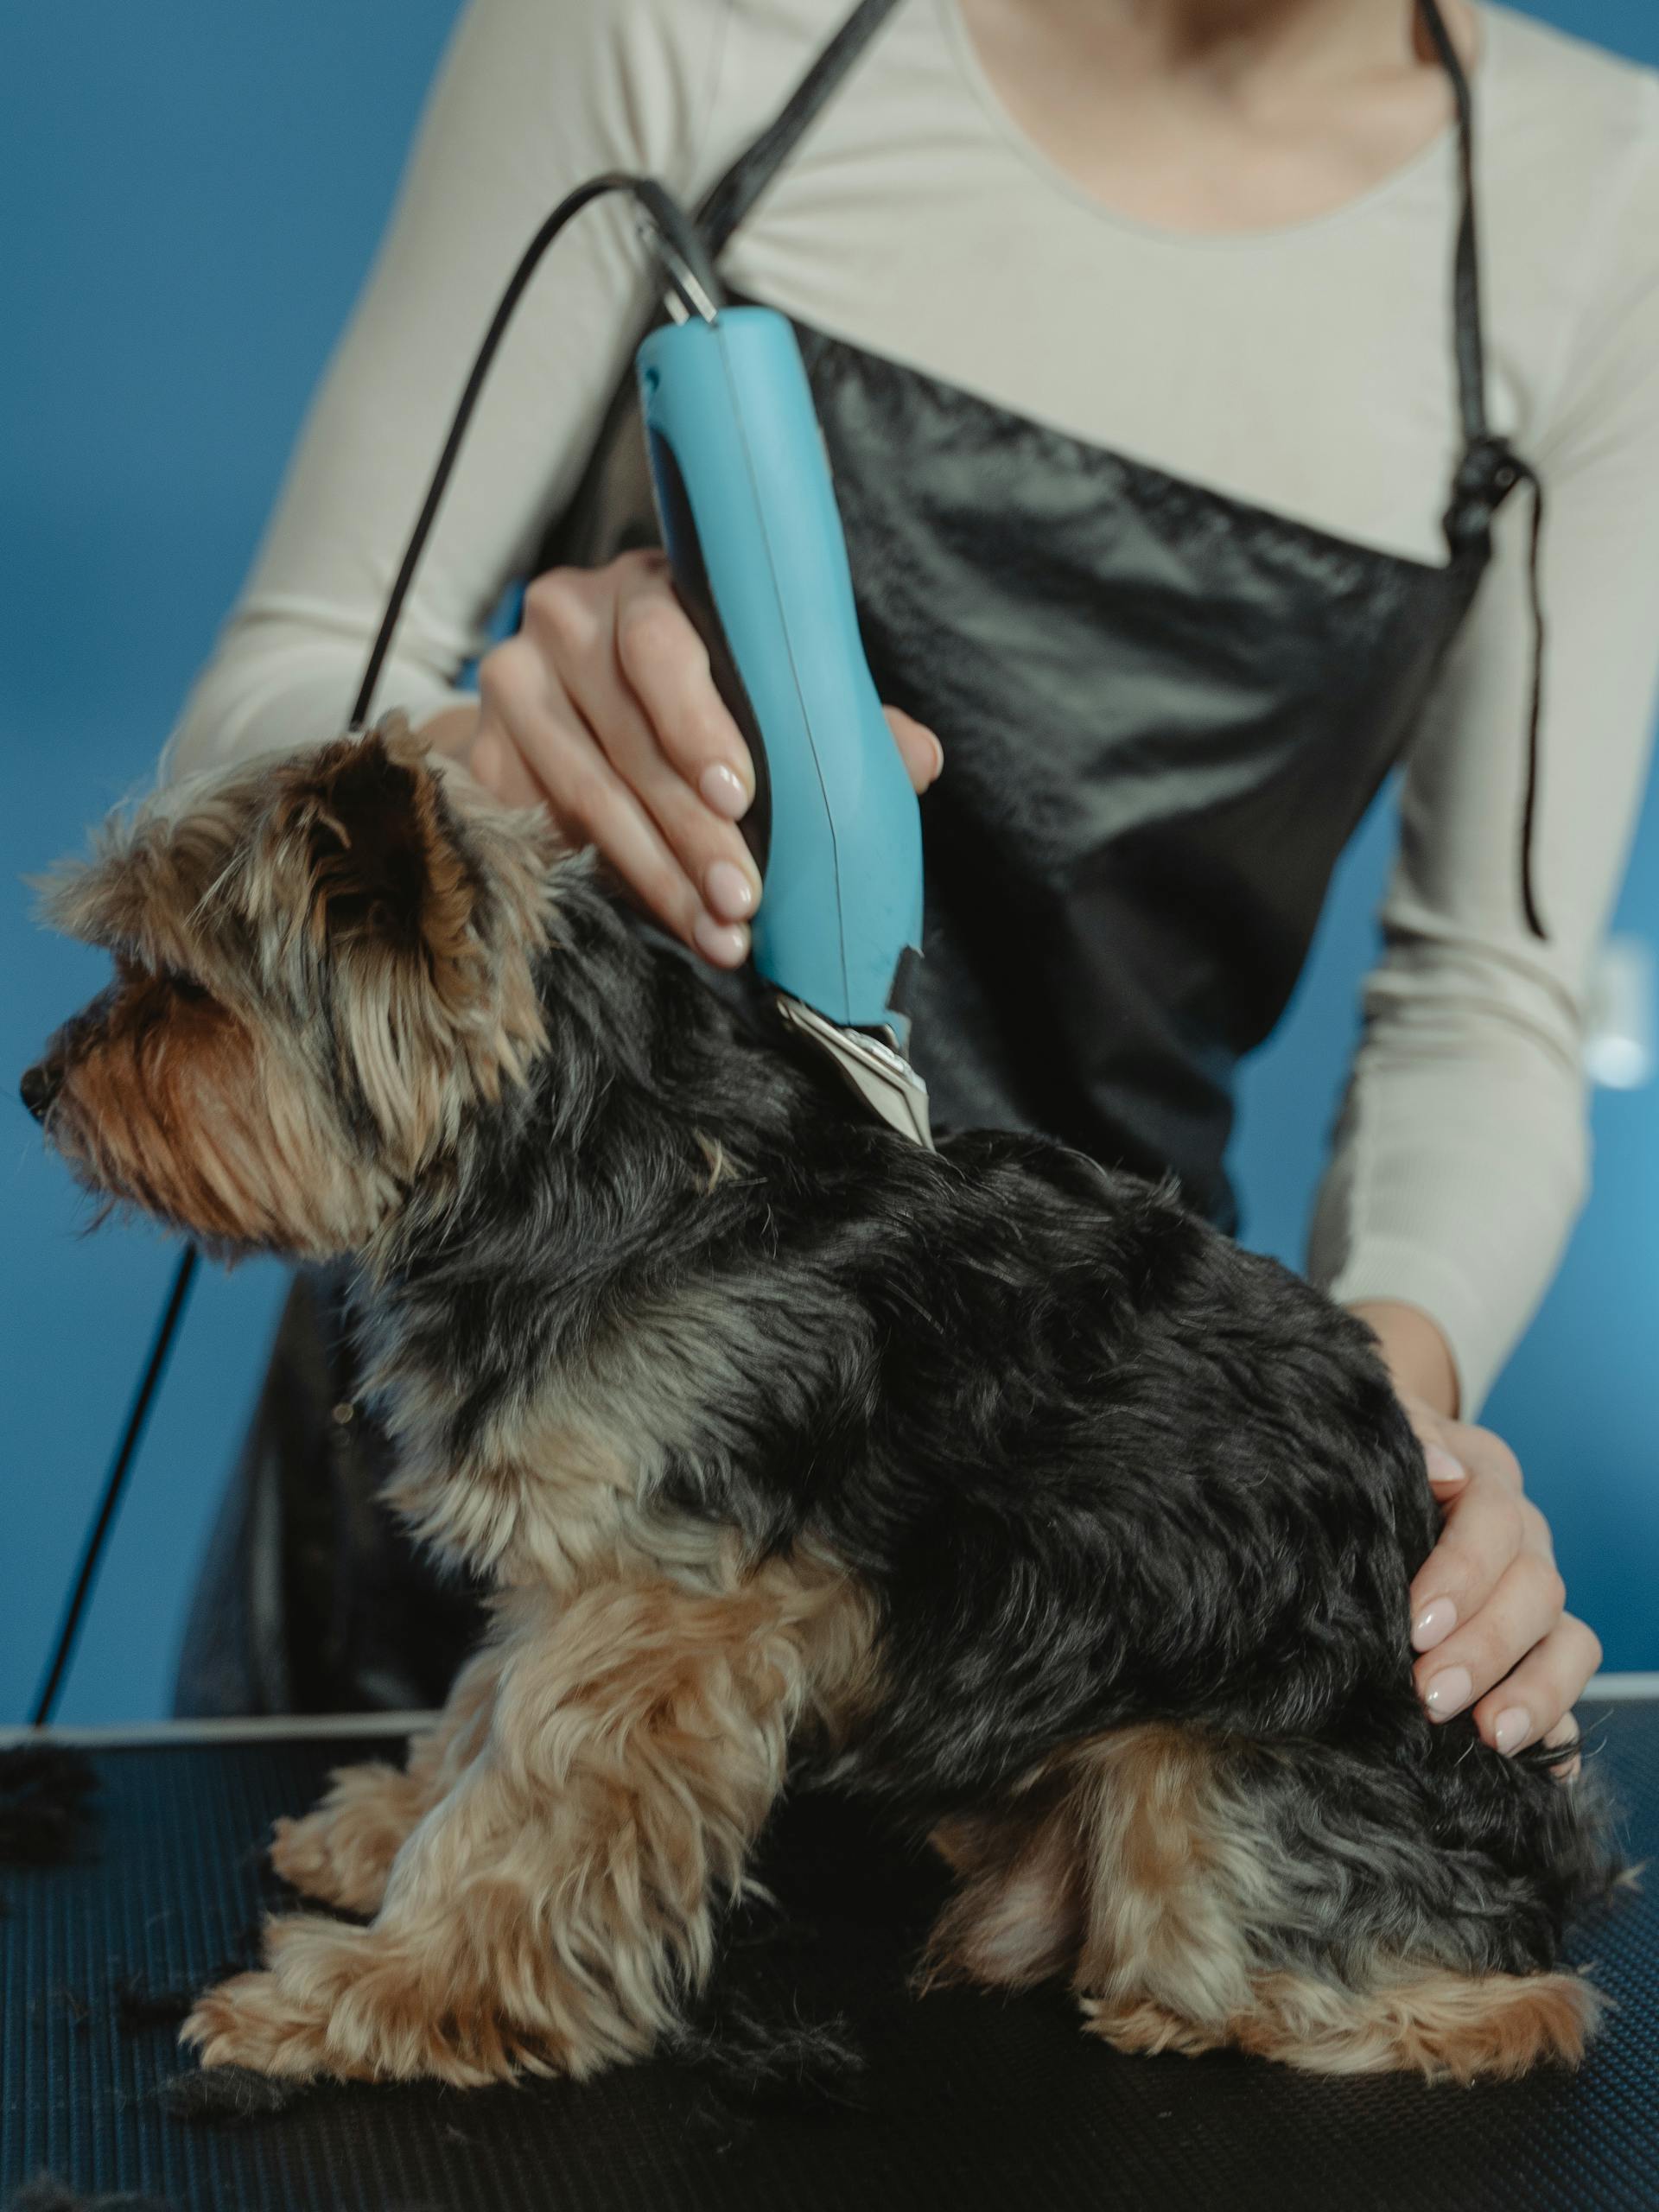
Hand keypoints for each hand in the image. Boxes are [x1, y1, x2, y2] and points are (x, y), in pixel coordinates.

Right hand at [420, 549, 942, 966]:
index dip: (699, 722)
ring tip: (719, 933)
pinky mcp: (478, 755)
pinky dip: (608, 884)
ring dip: (659, 874)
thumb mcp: (763, 693)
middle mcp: (567, 619)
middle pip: (630, 738)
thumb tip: (920, 760)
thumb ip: (836, 721)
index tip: (740, 795)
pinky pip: (542, 831)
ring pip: (587, 795)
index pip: (661, 644)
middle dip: (696, 832)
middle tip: (746, 900)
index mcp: (649, 588)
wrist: (568, 715)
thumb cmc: (694, 698)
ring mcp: (512, 685)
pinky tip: (660, 925)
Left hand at [1347, 1302, 1596, 1777]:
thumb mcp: (1373, 1430)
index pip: (1496, 1519)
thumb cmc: (1362, 1453)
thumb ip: (1407, 1435)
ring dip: (1535, 1693)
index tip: (1417, 1626)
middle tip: (1432, 1695)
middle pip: (1536, 1589)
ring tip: (1491, 1737)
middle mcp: (1522, 1537)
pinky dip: (1559, 1727)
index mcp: (1485, 1477)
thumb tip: (1445, 1468)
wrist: (1362, 1467)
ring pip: (1568, 1641)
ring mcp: (1534, 1595)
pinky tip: (1546, 1767)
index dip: (1463, 1574)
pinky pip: (1564, 1687)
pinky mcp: (1534, 1645)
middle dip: (1487, 1650)